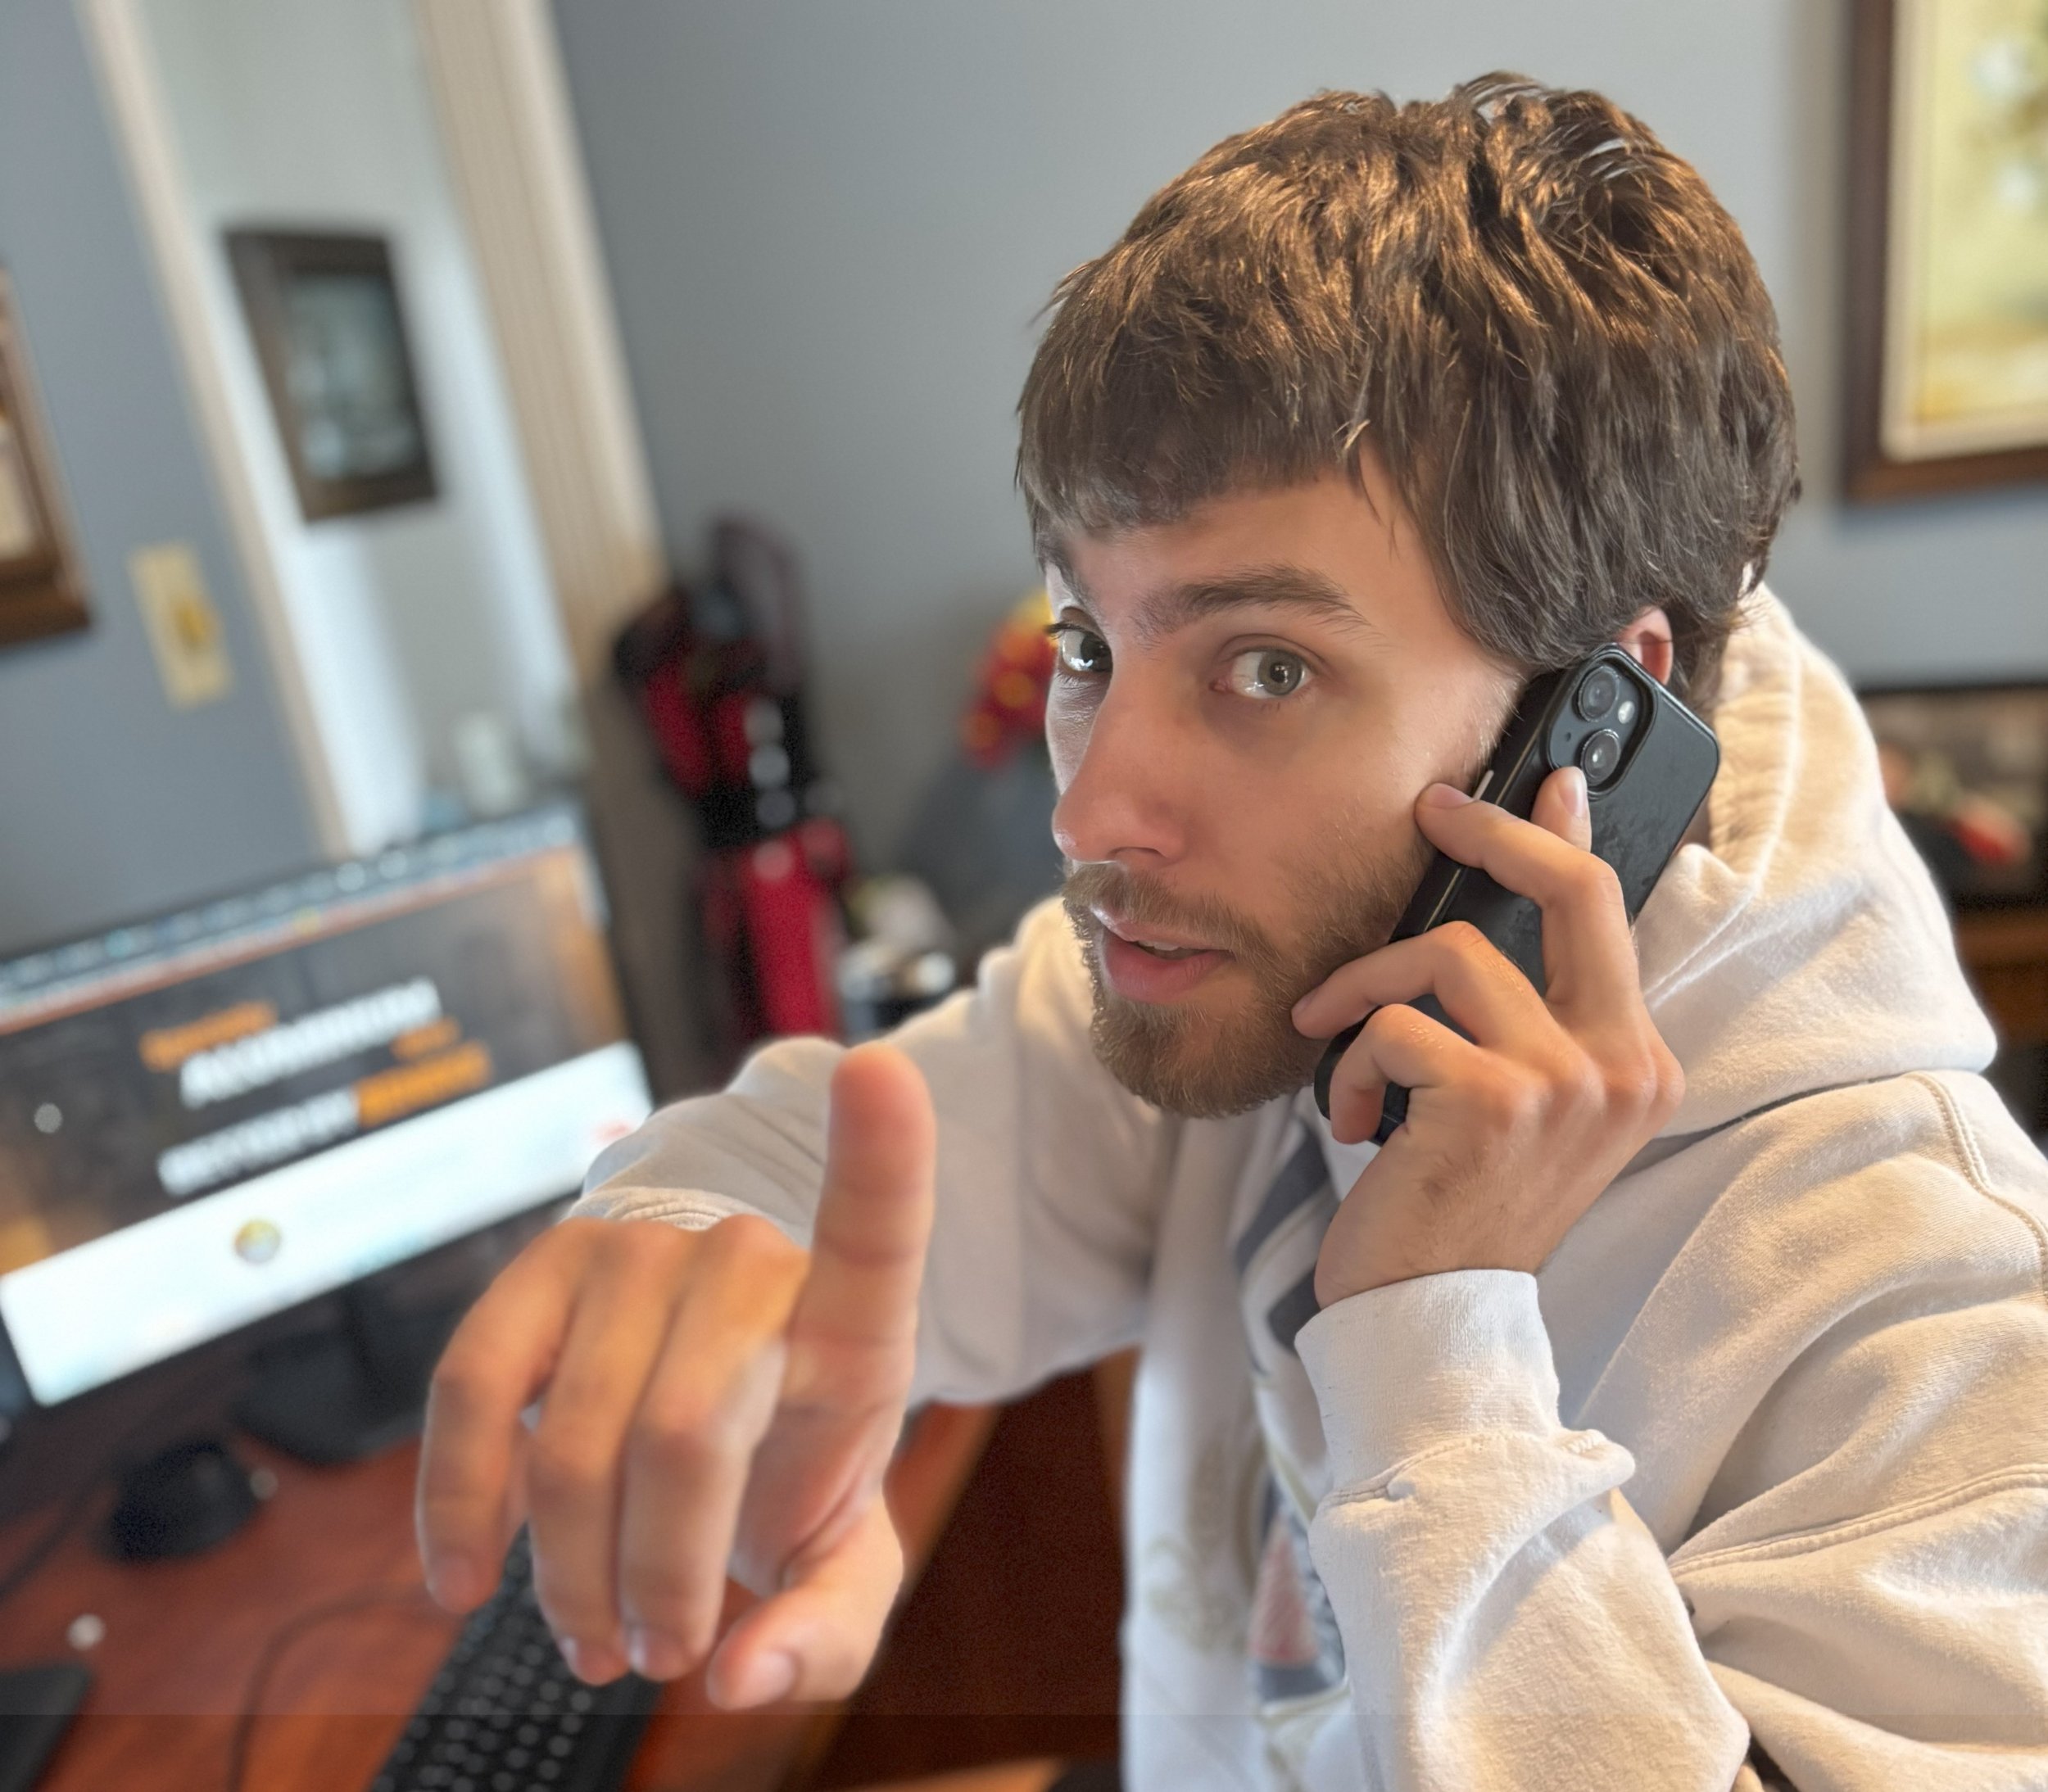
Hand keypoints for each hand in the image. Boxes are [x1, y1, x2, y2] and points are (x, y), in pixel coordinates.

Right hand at [415, 1042, 935, 1707]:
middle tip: (661, 1651)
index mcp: (852, 1312)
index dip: (881, 1148)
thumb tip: (743, 1681)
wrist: (708, 1399)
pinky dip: (458, 1504)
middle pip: (684, 1434)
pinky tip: (461, 1579)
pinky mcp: (540, 1268)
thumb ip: (827, 1633)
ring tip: (593, 1637)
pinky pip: (473, 1392)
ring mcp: (636, 1249)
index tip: (880, 1074)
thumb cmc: (787, 1465)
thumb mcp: (841, 1555)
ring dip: (568, 1575)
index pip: (877, 1218)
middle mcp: (745, 1256)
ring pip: (575, 1438)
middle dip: (659, 1579)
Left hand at [1291, 768, 1681, 1305]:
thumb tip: (1490, 914)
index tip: (1541, 781)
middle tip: (1433, 811)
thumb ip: (1520, 1012)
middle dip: (1494, 833)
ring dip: (1368, 996)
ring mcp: (1566, 1083)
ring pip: (1449, 954)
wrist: (1435, 1320)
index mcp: (1636, 1064)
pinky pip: (1394, 1026)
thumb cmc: (1457, 1205)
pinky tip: (1355, 1123)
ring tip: (1344, 1053)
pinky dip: (1351, 1065)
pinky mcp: (1495, 1101)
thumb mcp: (1509, 1102)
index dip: (1567, 836)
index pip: (1610, 915)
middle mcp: (1623, 1067)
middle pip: (1572, 893)